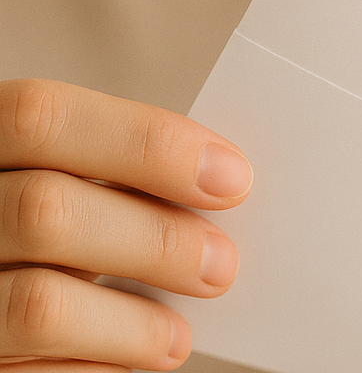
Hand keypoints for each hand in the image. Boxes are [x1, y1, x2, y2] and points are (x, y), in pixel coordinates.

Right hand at [0, 79, 251, 370]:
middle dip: (155, 238)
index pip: (45, 117)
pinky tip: (137, 357)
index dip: (146, 142)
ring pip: (37, 302)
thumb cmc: (36, 217)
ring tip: (179, 335)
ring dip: (131, 322)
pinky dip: (96, 364)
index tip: (232, 176)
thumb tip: (217, 185)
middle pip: (47, 210)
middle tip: (223, 263)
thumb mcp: (53, 173)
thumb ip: (110, 172)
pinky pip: (27, 368)